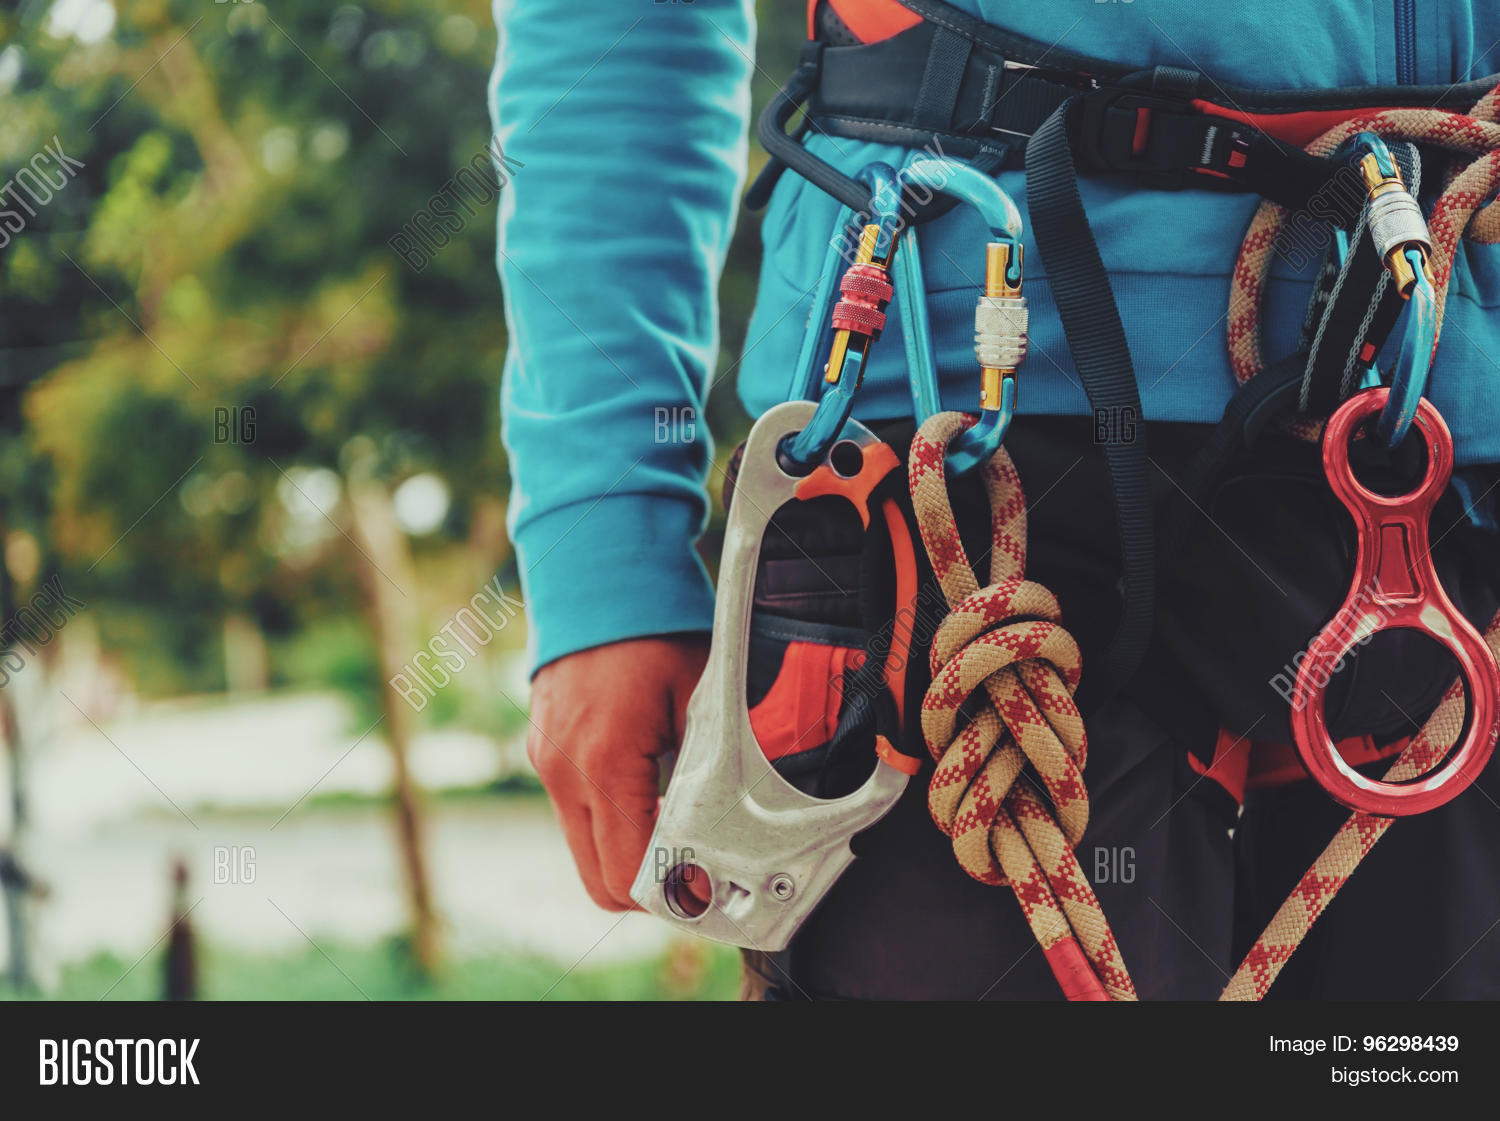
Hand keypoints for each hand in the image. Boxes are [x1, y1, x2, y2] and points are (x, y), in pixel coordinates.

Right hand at [526, 635, 709, 910]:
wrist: (597, 578)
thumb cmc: (654, 630)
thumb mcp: (701, 697)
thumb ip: (708, 771)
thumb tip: (723, 834)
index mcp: (603, 765)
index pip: (624, 876)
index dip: (668, 895)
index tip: (705, 885)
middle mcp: (564, 774)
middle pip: (598, 880)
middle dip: (648, 888)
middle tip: (695, 870)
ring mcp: (548, 764)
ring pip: (585, 849)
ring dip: (628, 853)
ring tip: (677, 825)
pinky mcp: (545, 753)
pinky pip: (577, 813)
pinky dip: (611, 821)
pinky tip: (649, 790)